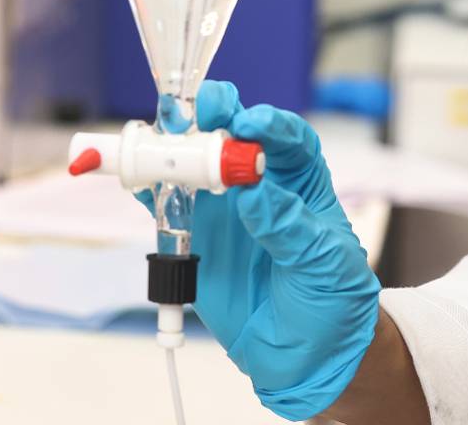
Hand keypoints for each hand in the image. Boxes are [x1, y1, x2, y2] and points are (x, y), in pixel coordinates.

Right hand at [162, 82, 382, 419]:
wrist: (307, 354)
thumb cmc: (331, 298)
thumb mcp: (322, 263)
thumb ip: (288, 226)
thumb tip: (253, 191)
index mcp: (301, 181)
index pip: (288, 139)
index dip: (269, 124)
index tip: (252, 124)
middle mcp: (260, 183)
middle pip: (234, 135)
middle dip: (215, 115)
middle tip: (198, 113)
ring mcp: (224, 207)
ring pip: (195, 161)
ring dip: (174, 144)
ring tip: (158, 138)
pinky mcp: (196, 235)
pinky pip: (167, 204)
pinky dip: (149, 187)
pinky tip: (136, 177)